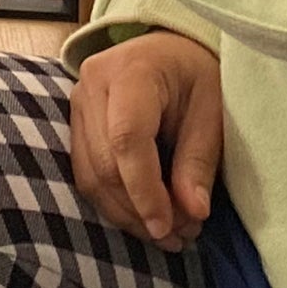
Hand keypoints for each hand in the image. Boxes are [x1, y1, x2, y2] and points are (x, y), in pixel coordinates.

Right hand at [69, 32, 225, 248]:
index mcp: (131, 71)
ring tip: (167, 235)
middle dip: (140, 209)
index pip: (127, 139)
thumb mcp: (212, 110)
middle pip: (104, 164)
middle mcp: (92, 84)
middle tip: (180, 236)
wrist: (170, 52)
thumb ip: (199, 160)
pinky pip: (86, 175)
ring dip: (126, 215)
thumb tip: (193, 212)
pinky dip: (114, 204)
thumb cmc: (195, 75)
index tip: (167, 227)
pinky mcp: (74, 125)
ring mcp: (76, 104)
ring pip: (90, 177)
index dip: (144, 190)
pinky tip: (143, 217)